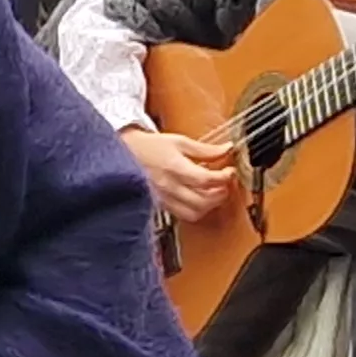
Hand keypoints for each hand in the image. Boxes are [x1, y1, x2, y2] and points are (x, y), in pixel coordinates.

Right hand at [119, 127, 237, 223]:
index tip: (230, 172)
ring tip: (214, 193)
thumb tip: (226, 149)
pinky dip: (196, 209)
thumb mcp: (179, 141)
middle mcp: (169, 187)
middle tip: (225, 184)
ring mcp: (164, 199)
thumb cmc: (150, 146)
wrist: (125, 153)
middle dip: (220, 194)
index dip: (224, 178)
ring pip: (194, 213)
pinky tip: (199, 198)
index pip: (206, 180)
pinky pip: (183, 215)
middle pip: (203, 201)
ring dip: (210, 205)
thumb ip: (205, 149)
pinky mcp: (161, 205)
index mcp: (174, 168)